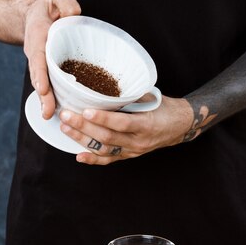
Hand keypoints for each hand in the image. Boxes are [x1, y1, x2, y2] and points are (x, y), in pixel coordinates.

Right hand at [23, 0, 80, 118]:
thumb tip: (74, 14)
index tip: (42, 88)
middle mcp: (37, 52)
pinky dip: (55, 98)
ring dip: (47, 101)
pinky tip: (64, 112)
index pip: (38, 56)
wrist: (38, 15)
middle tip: (47, 112)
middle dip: (43, 95)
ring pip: (44, 84)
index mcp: (38, 35)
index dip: (40, 73)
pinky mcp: (50, 71)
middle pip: (39, 76)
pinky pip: (52, 84)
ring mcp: (42, 64)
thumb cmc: (51, 4)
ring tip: (50, 116)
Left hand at [58, 96, 193, 164]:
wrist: (180, 126)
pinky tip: (78, 156)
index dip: (103, 118)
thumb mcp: (152, 98)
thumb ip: (132, 96)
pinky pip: (109, 160)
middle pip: (107, 137)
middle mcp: (138, 141)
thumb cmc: (165, 108)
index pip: (122, 123)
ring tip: (65, 129)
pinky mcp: (129, 156)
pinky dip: (93, 159)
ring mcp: (133, 151)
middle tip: (65, 116)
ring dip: (82, 140)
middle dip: (83, 127)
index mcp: (146, 124)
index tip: (86, 111)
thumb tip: (107, 85)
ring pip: (105, 149)